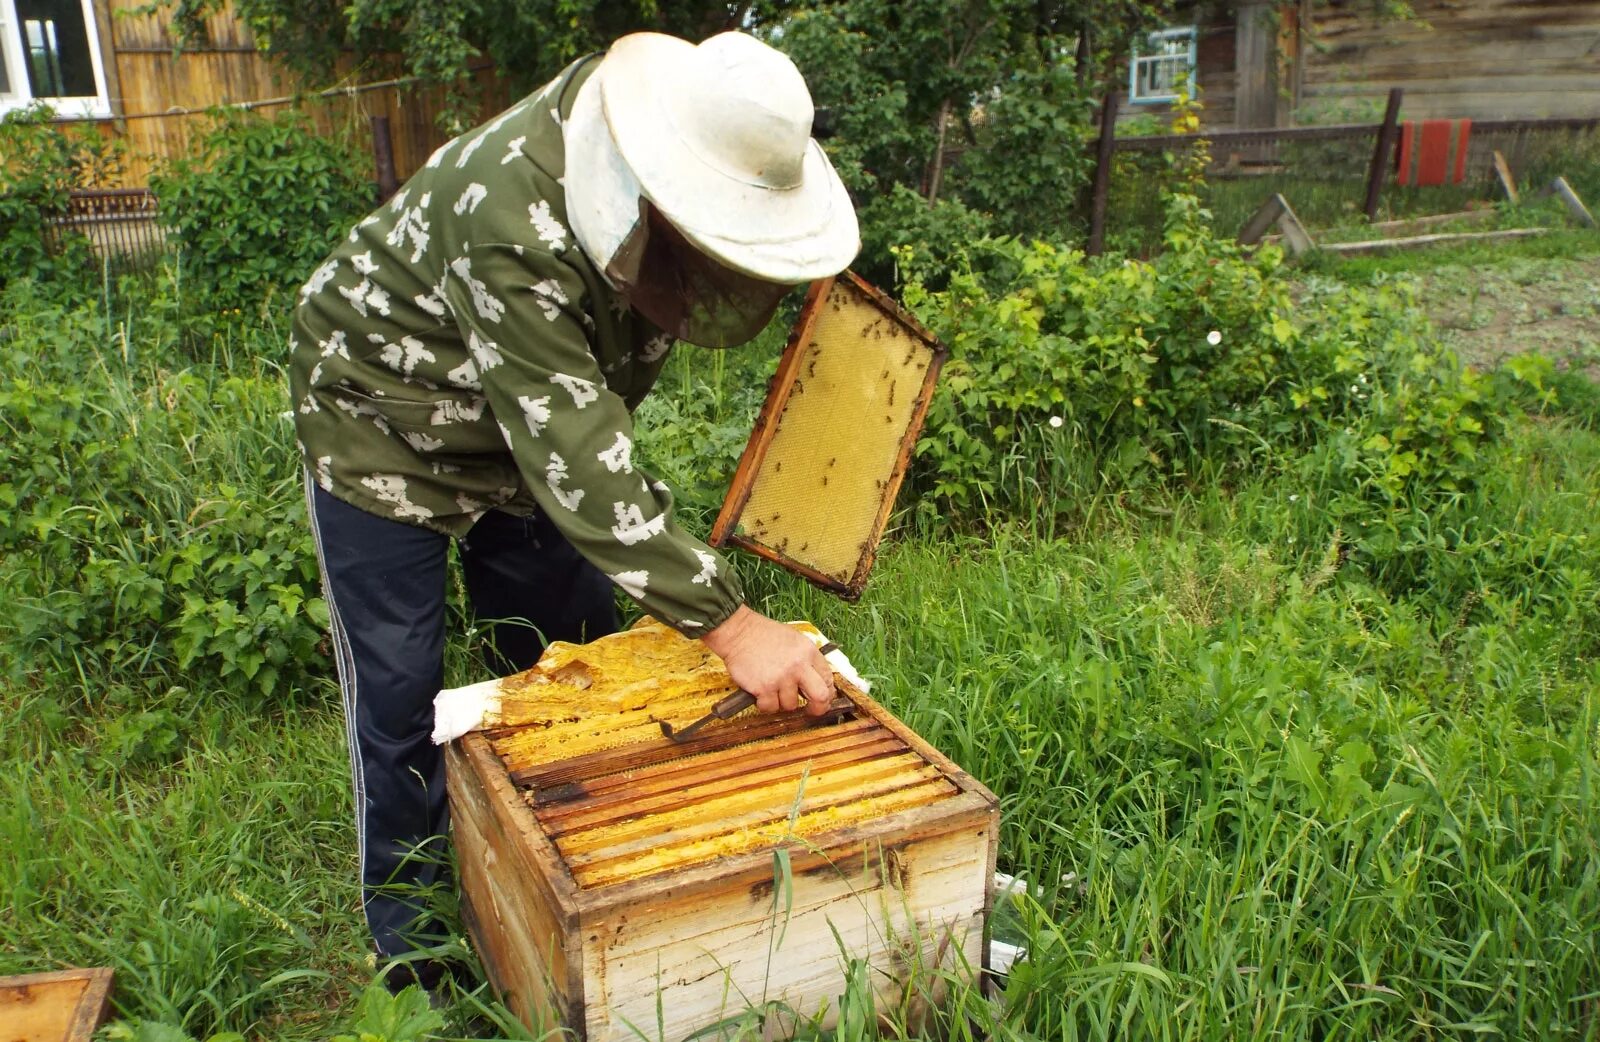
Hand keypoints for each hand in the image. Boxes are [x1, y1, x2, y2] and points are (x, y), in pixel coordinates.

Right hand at [702, 605, 834, 716]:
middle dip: (818, 708)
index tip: (822, 698)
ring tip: (772, 688)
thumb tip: (815, 681)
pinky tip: (761, 693)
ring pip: (791, 705)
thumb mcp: (794, 640)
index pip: (827, 678)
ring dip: (781, 702)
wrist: (738, 633)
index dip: (826, 692)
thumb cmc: (763, 635)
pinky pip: (770, 708)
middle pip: (820, 697)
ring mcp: (781, 678)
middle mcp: (798, 666)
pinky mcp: (764, 688)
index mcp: (808, 652)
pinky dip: (765, 704)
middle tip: (811, 711)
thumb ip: (806, 659)